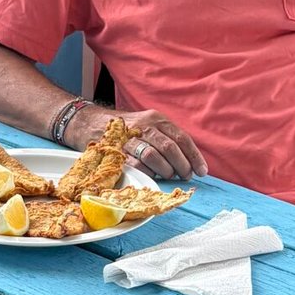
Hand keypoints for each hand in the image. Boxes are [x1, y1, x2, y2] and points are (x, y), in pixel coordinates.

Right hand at [71, 104, 204, 180]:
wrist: (91, 123)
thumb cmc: (127, 130)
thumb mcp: (149, 125)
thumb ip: (166, 138)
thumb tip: (189, 161)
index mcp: (156, 118)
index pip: (181, 137)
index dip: (194, 156)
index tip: (202, 171)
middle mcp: (144, 125)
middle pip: (169, 147)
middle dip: (181, 165)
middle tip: (185, 176)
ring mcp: (129, 138)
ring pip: (153, 155)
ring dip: (165, 170)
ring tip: (169, 176)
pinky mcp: (117, 150)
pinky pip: (135, 164)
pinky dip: (147, 173)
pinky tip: (152, 176)